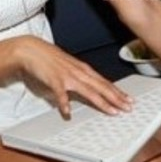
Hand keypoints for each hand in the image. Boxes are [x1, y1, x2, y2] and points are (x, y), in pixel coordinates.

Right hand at [14, 37, 131, 117]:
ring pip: (88, 90)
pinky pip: (60, 93)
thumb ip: (80, 79)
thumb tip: (89, 89)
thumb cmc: (51, 58)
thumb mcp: (70, 68)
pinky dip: (64, 102)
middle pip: (102, 87)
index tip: (128, 100)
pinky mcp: (53, 79)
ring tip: (111, 111)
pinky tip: (67, 112)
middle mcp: (79, 73)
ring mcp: (67, 76)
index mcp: (84, 70)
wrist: (32, 49)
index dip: (118, 92)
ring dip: (101, 102)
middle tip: (128, 108)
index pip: (105, 83)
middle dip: (116, 98)